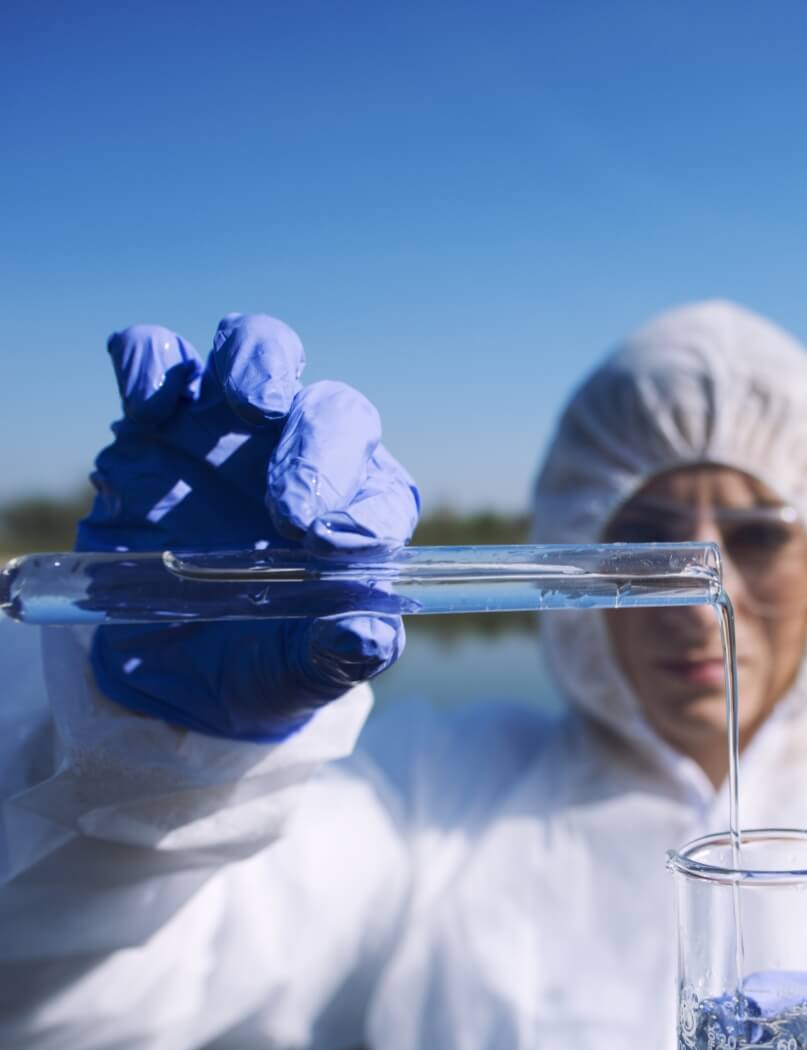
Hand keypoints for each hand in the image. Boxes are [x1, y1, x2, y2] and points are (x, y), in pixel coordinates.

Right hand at [77, 314, 419, 740]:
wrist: (163, 666)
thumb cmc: (254, 660)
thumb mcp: (296, 673)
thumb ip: (337, 654)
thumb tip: (369, 632)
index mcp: (354, 514)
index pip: (384, 492)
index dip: (368, 512)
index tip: (337, 549)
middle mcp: (303, 457)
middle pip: (335, 410)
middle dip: (320, 450)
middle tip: (291, 513)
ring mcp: (229, 429)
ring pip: (261, 347)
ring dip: (260, 362)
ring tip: (250, 403)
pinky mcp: (156, 422)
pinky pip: (155, 357)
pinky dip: (152, 363)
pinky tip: (150, 411)